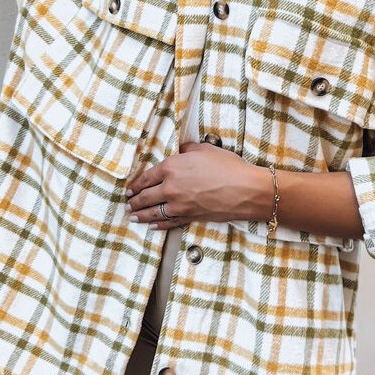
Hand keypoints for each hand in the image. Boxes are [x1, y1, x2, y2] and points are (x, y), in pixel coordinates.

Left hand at [124, 143, 266, 229]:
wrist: (245, 189)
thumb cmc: (227, 166)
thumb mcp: (204, 149)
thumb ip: (187, 149)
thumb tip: (180, 150)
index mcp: (171, 167)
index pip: (146, 177)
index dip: (135, 184)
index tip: (129, 188)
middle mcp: (171, 187)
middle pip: (145, 196)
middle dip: (134, 201)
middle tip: (128, 203)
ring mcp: (179, 205)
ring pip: (153, 212)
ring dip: (141, 215)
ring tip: (133, 216)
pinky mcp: (189, 217)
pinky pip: (169, 222)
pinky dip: (158, 224)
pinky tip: (153, 225)